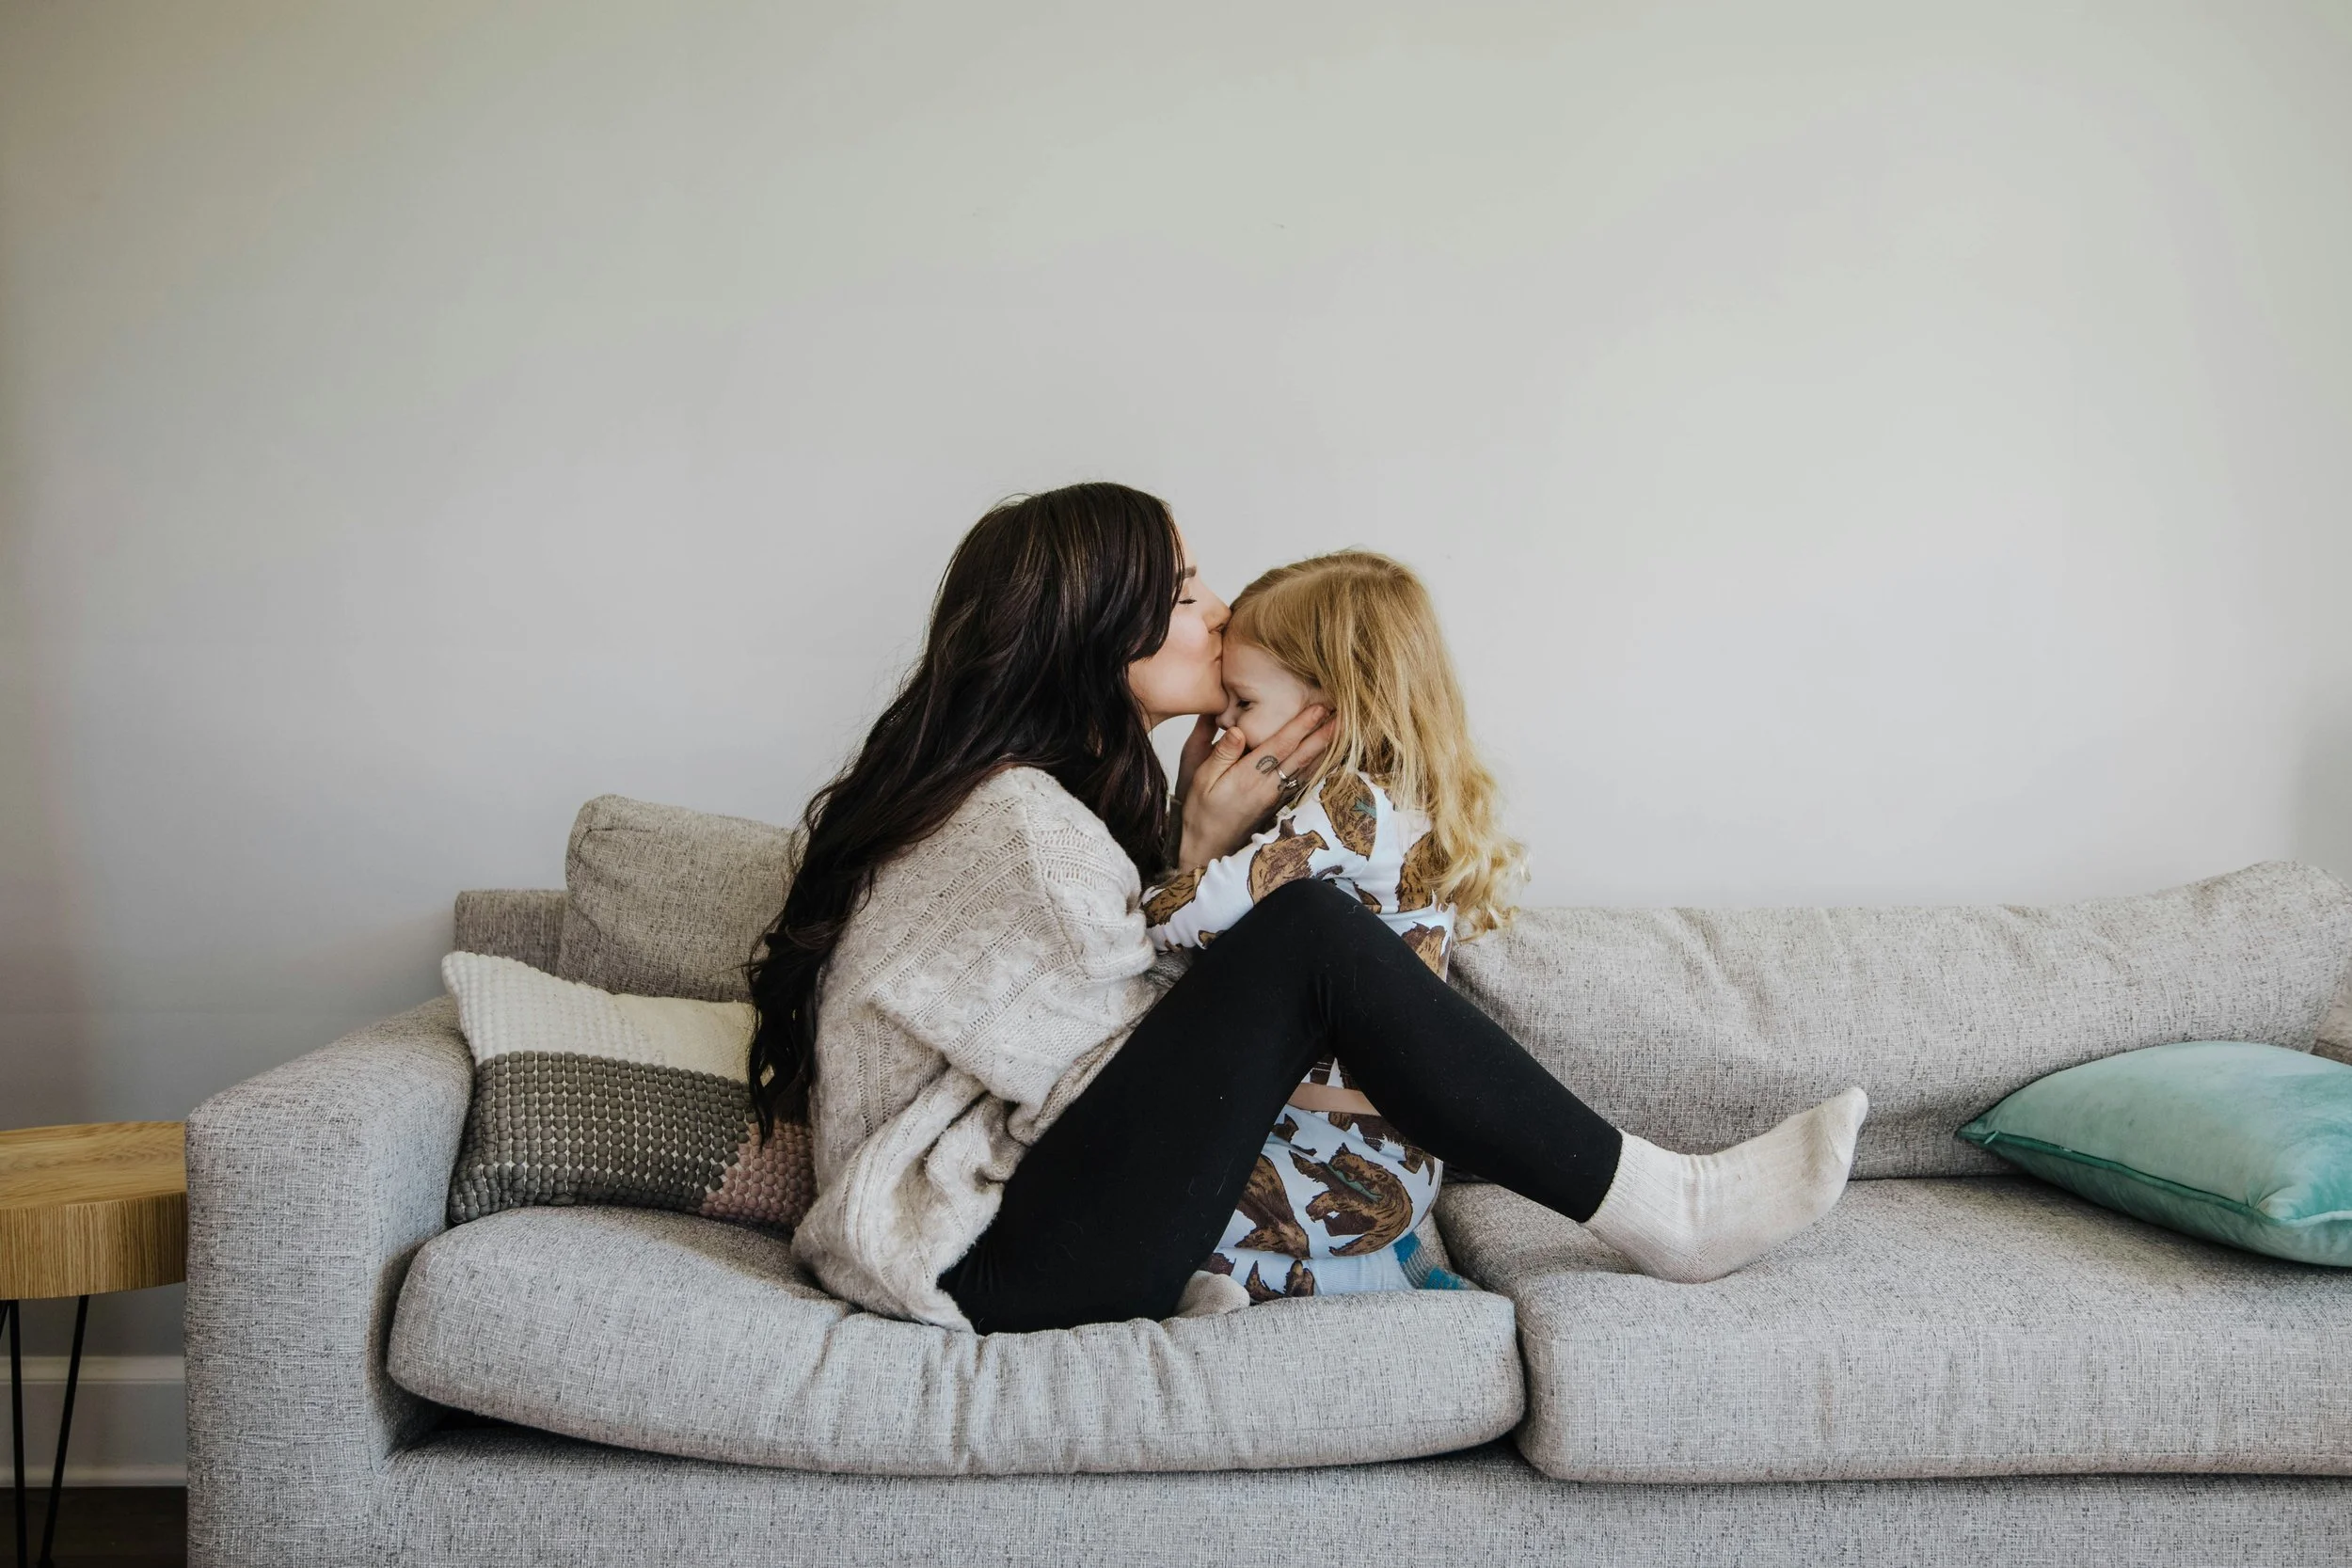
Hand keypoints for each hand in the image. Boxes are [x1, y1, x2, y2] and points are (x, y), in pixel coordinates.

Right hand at [1175, 705, 1335, 869]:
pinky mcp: (1277, 804)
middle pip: (1301, 756)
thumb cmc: (1200, 811)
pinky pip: (1301, 780)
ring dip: (1324, 749)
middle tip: (1344, 715)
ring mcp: (1275, 797)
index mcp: (1247, 776)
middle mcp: (1267, 787)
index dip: (1301, 725)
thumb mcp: (1200, 779)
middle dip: (1323, 734)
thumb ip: (1221, 754)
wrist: (1208, 848)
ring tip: (1342, 731)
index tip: (1319, 708)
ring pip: (1305, 769)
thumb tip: (1238, 730)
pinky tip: (1325, 756)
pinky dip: (1316, 766)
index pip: (1280, 745)